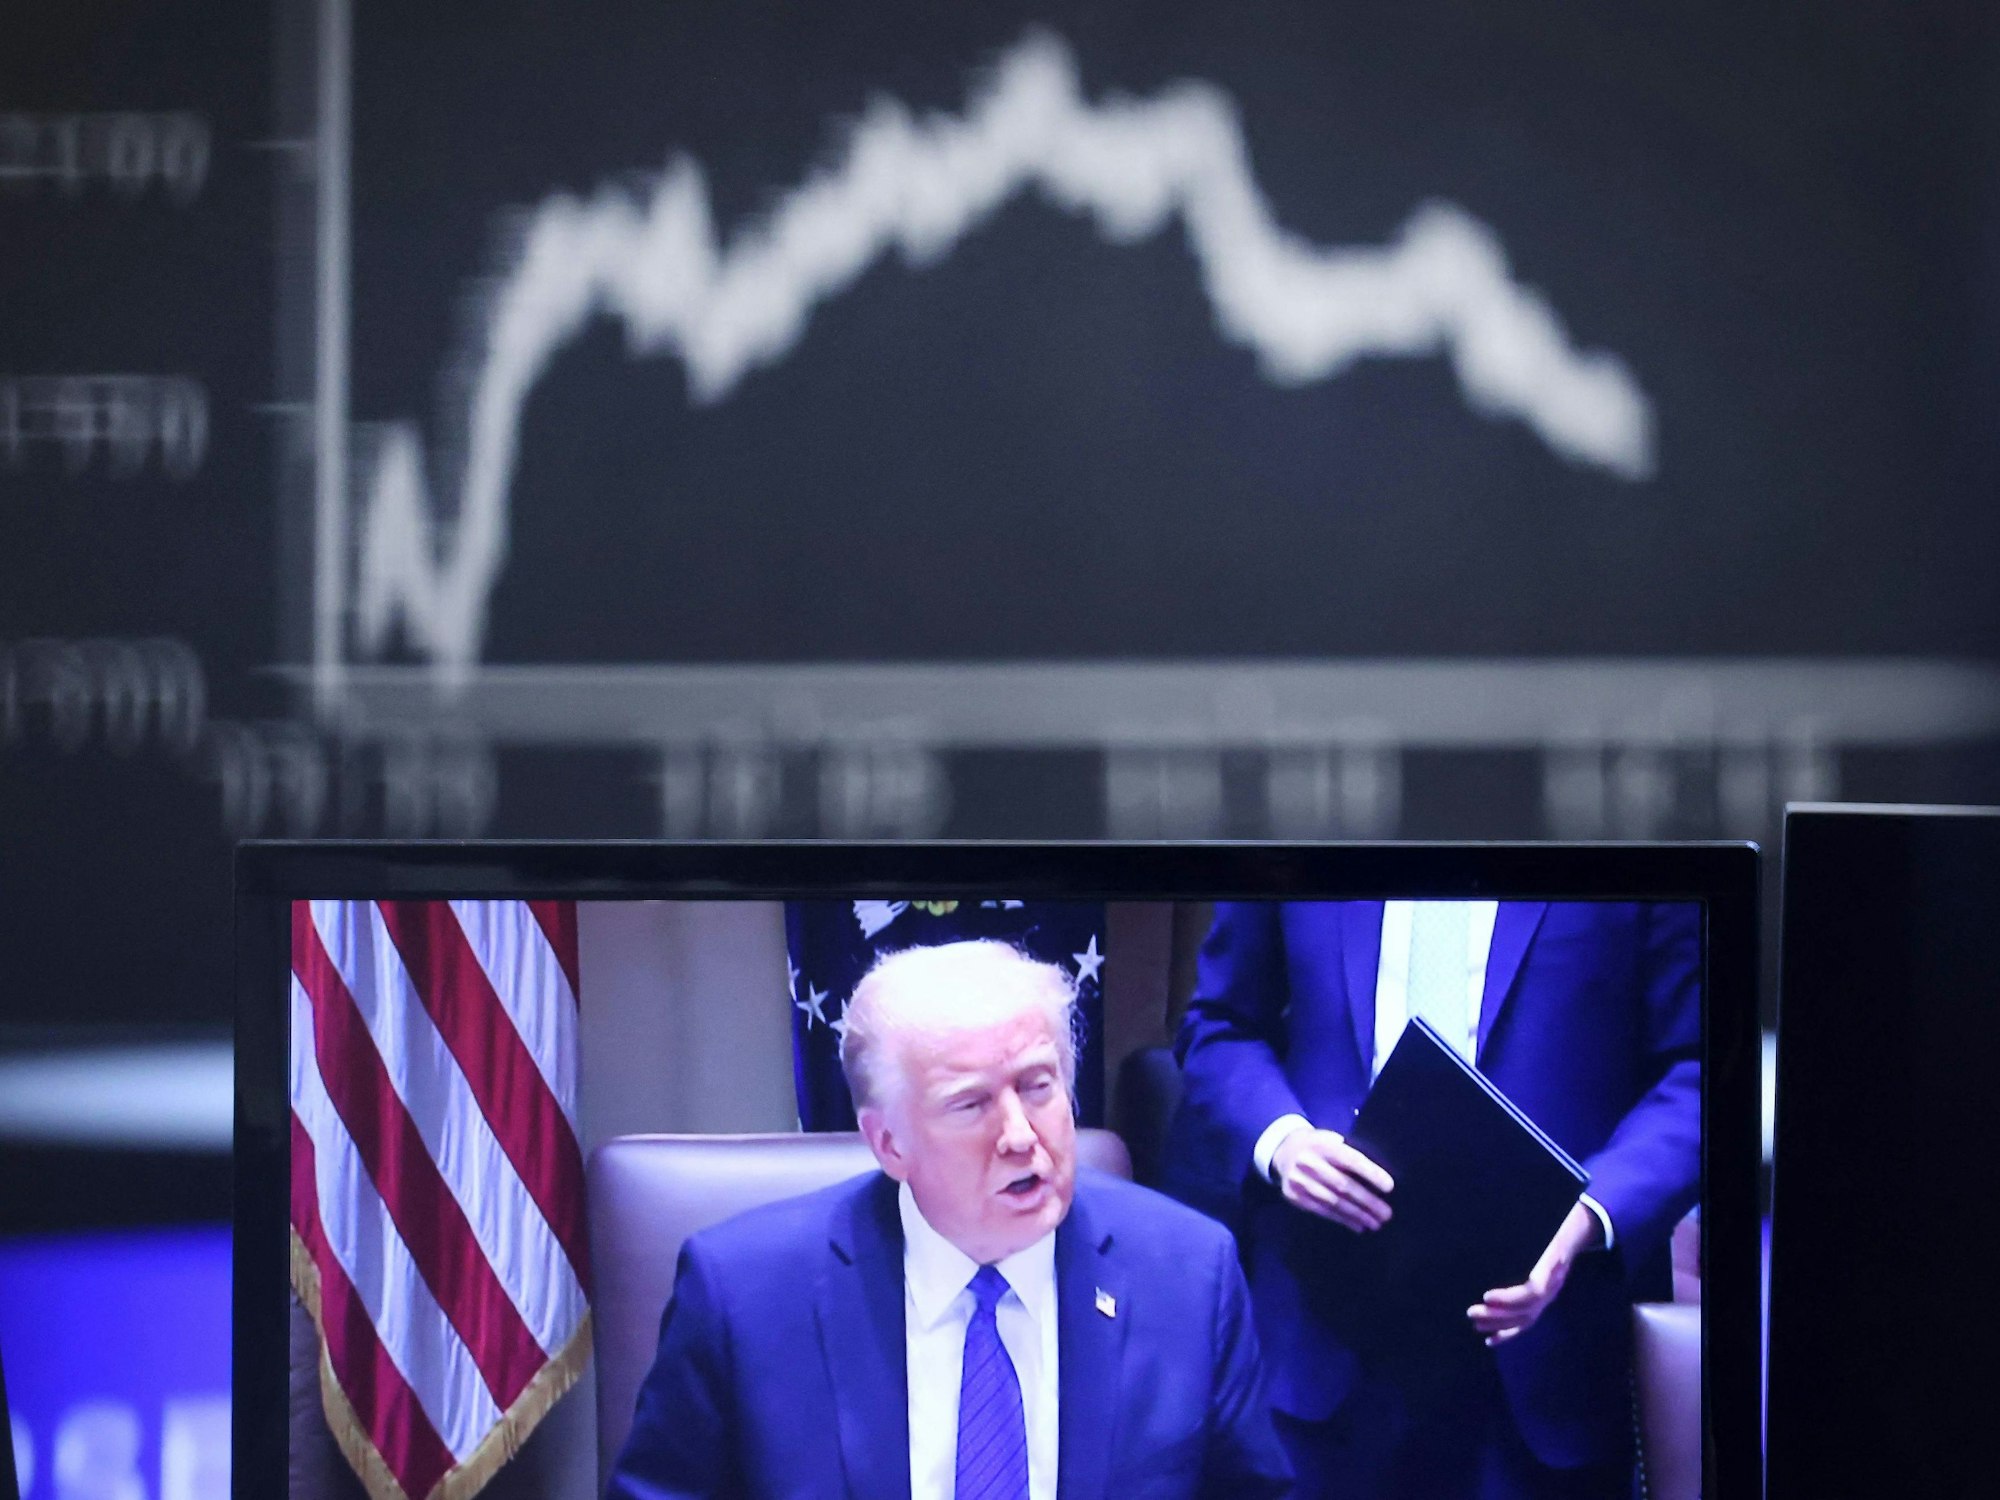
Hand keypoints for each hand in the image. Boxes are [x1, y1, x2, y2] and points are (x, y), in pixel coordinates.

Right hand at [1271, 1127, 1394, 1232]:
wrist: (1284, 1151)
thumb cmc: (1319, 1146)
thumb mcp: (1332, 1140)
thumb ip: (1349, 1153)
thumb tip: (1379, 1177)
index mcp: (1322, 1145)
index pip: (1350, 1159)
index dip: (1370, 1173)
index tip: (1390, 1187)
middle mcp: (1309, 1162)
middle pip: (1342, 1185)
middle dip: (1367, 1201)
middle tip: (1387, 1214)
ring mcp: (1299, 1181)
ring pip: (1333, 1201)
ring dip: (1357, 1215)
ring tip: (1376, 1223)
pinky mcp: (1294, 1197)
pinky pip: (1322, 1211)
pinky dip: (1343, 1220)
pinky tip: (1358, 1225)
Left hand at [1468, 1201, 1602, 1346]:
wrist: (1568, 1235)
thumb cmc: (1548, 1229)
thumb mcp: (1544, 1230)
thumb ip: (1533, 1234)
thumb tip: (1524, 1237)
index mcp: (1550, 1272)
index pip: (1531, 1293)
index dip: (1509, 1298)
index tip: (1486, 1295)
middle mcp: (1550, 1290)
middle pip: (1525, 1310)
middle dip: (1498, 1314)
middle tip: (1471, 1312)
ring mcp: (1545, 1300)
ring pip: (1523, 1320)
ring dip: (1498, 1324)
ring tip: (1475, 1323)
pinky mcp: (1538, 1305)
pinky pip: (1524, 1324)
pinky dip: (1507, 1334)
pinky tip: (1490, 1340)